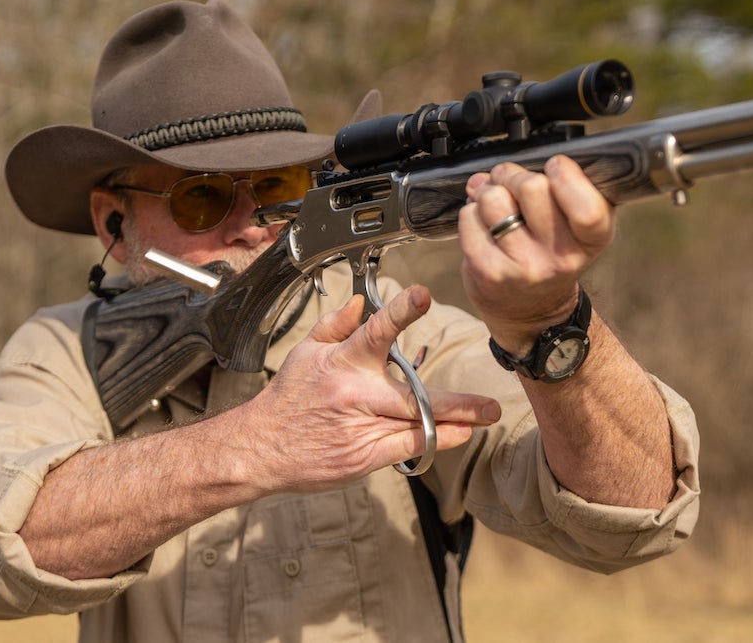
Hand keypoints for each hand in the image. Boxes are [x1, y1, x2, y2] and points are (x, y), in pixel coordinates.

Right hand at [232, 285, 500, 493]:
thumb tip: (360, 300)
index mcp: (342, 361)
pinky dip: (436, 441)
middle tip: (491, 404)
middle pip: (414, 395)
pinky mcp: (362, 456)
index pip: (375, 331)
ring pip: (417, 423)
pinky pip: (408, 447)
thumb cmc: (288, 396)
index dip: (400, 312)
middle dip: (456, 402)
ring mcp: (360, 427)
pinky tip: (458, 435)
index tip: (423, 295)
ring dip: (455, 422)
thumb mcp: (305, 352)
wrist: (261, 447)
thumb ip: (336, 325)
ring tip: (484, 416)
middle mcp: (355, 393)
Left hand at [458, 155, 613, 354]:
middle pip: (532, 187)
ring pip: (495, 198)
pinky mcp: (490, 273)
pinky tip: (483, 226)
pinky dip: (471, 214)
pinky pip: (469, 218)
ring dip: (489, 193)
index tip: (555, 169)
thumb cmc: (554, 254)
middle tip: (513, 185)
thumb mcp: (579, 227)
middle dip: (516, 176)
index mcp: (593, 239)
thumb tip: (510, 164)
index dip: (564, 173)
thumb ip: (565, 190)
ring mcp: (524, 267)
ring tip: (496, 206)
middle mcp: (562, 257)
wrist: (533, 312)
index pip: (586, 204)